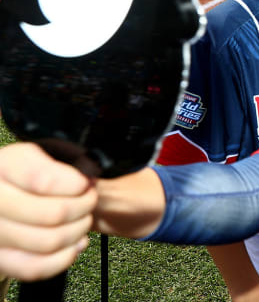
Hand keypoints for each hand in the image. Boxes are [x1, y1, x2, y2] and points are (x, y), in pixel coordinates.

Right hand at [0, 143, 95, 280]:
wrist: (2, 193)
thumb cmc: (28, 171)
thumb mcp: (45, 150)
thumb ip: (68, 158)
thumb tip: (90, 173)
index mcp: (3, 167)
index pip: (43, 180)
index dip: (76, 185)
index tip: (85, 183)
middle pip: (53, 214)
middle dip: (83, 207)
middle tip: (89, 199)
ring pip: (48, 242)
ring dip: (77, 231)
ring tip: (82, 219)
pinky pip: (35, 268)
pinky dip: (63, 258)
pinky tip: (73, 243)